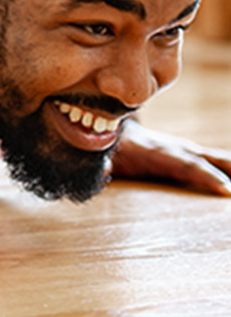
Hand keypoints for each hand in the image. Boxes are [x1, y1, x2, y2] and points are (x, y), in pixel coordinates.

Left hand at [110, 121, 230, 196]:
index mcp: (154, 152)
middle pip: (205, 160)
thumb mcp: (100, 158)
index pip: (184, 165)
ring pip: (213, 158)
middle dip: (227, 172)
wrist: (113, 127)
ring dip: (230, 167)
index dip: (205, 176)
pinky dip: (228, 166)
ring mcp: (183, 148)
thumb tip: (100, 172)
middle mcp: (174, 147)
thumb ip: (100, 166)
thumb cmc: (108, 149)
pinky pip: (212, 159)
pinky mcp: (187, 152)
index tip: (227, 188)